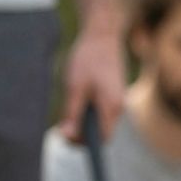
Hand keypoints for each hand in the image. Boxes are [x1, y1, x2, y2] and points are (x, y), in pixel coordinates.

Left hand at [59, 23, 126, 141]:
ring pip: (99, 122)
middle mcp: (118, 107)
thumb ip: (72, 114)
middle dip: (81, 133)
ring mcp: (117, 100)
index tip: (67, 139)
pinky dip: (88, 111)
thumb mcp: (74, 88)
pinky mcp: (113, 94)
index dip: (84, 145)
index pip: (100, 140)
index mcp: (110, 107)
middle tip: (62, 124)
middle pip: (100, 133)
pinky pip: (100, 111)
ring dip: (83, 121)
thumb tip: (68, 137)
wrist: (102, 35)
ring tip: (70, 106)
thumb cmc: (87, 59)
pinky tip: (78, 99)